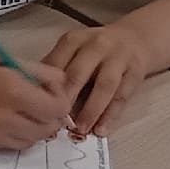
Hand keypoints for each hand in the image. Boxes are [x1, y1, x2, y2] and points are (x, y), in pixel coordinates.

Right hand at [0, 56, 69, 151]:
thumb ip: (46, 75)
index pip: (58, 109)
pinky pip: (12, 145)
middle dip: (50, 117)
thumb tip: (64, 89)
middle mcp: (4, 117)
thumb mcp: (16, 60)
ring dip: (35, 128)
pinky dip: (17, 134)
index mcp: (15, 92)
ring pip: (32, 141)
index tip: (52, 93)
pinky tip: (8, 119)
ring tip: (25, 112)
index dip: (61, 101)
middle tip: (42, 104)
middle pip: (48, 129)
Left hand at [42, 22, 149, 137]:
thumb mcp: (73, 49)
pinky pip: (122, 96)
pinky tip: (101, 130)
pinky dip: (111, 115)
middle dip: (66, 99)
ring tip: (80, 130)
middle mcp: (97, 46)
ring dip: (91, 110)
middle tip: (55, 121)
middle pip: (79, 73)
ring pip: (104, 86)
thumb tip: (32, 96)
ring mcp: (119, 58)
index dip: (46, 88)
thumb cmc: (95, 50)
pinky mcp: (136, 72)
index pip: (56, 63)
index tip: (36, 108)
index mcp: (74, 40)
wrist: (137, 38)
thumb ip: (56, 68)